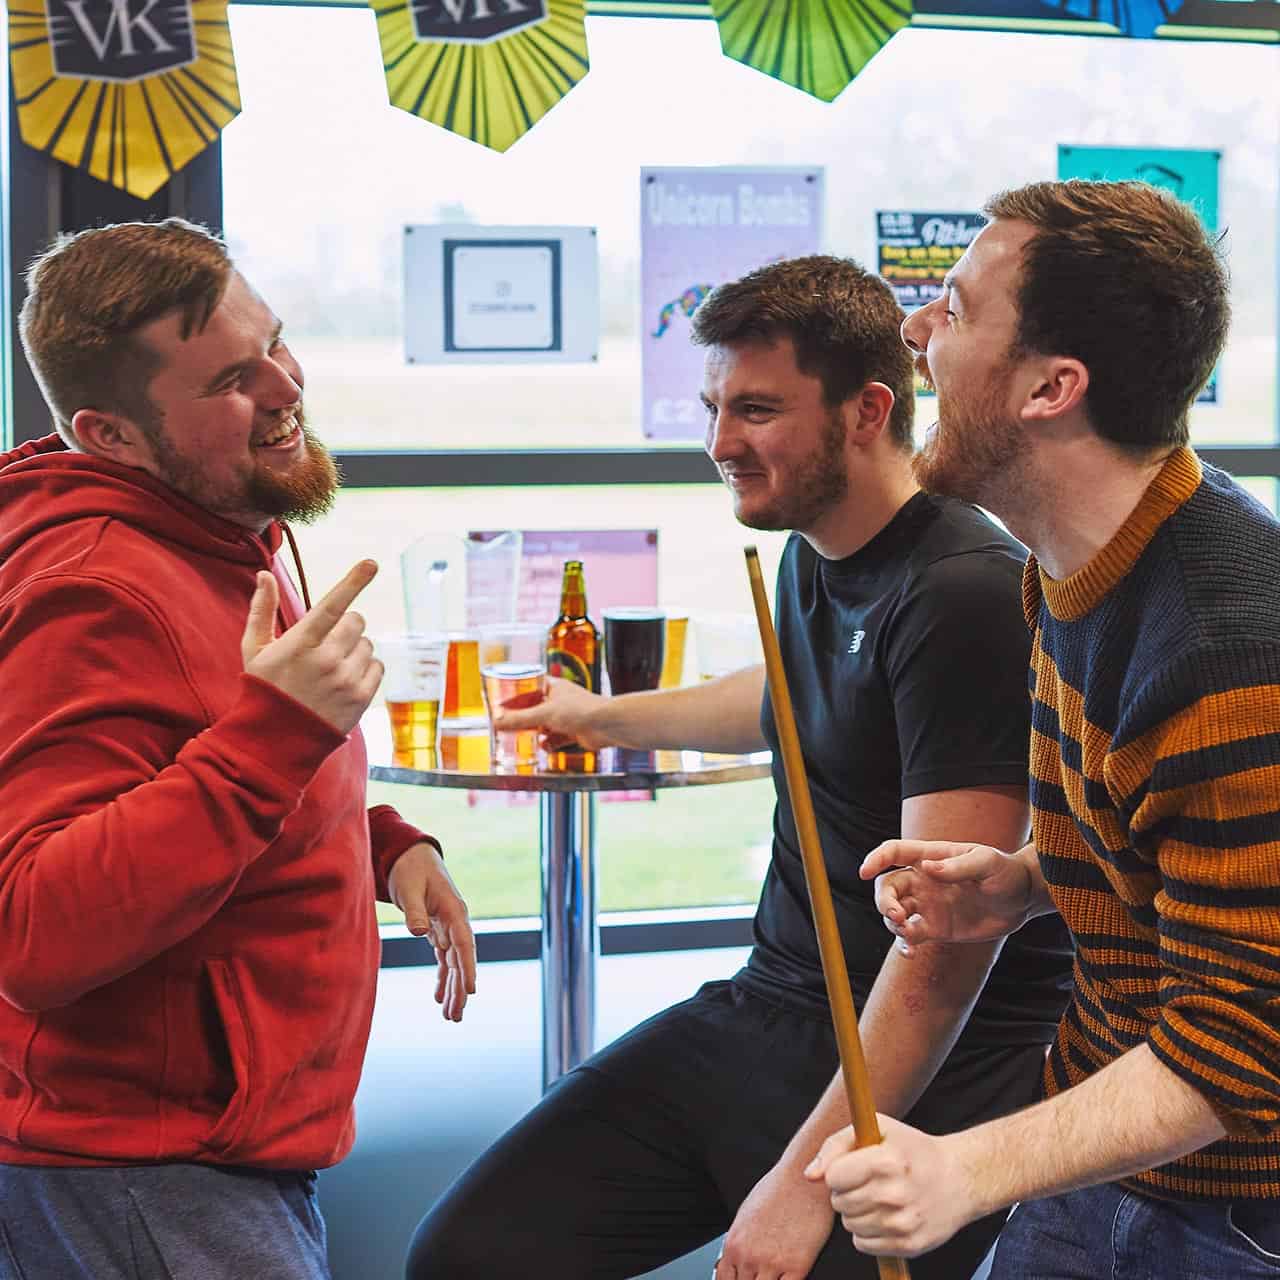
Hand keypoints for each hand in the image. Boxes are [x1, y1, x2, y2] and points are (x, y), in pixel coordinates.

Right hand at [241, 561, 381, 734]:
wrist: (276, 740)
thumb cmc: (264, 689)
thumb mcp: (254, 650)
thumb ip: (261, 610)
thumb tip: (264, 575)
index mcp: (299, 643)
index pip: (331, 605)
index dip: (353, 582)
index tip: (371, 563)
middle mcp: (326, 660)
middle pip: (356, 621)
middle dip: (344, 627)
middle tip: (326, 645)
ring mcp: (345, 680)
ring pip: (367, 644)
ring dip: (353, 650)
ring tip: (331, 669)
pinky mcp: (361, 698)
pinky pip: (377, 666)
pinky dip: (365, 669)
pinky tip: (344, 682)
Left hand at [387, 842, 475, 1020]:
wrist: (411, 855)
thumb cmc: (410, 868)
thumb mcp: (409, 887)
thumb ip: (415, 910)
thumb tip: (420, 933)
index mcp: (453, 909)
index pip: (464, 942)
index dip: (468, 967)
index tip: (470, 991)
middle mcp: (455, 920)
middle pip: (461, 959)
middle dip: (460, 989)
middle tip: (456, 1016)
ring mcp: (448, 926)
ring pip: (453, 963)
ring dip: (452, 988)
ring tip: (451, 1016)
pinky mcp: (438, 930)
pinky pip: (443, 958)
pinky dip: (442, 977)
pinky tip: (438, 998)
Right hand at [492, 675, 612, 749]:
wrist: (607, 725)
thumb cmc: (581, 710)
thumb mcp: (543, 714)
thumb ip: (519, 719)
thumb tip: (497, 723)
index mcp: (553, 687)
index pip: (529, 687)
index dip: (515, 695)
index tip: (502, 704)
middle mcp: (560, 700)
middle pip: (535, 709)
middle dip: (523, 719)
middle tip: (507, 726)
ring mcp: (568, 716)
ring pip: (545, 725)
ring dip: (536, 733)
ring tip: (524, 739)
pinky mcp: (574, 732)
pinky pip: (556, 739)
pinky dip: (550, 744)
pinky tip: (545, 747)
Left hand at [715, 1159, 834, 1279]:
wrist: (803, 1178)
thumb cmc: (778, 1189)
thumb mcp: (746, 1213)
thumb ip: (740, 1241)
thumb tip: (737, 1260)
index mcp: (735, 1243)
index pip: (724, 1279)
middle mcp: (751, 1256)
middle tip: (760, 1274)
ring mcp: (773, 1263)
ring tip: (775, 1273)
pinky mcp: (798, 1266)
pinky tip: (787, 1276)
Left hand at [805, 1117, 974, 1259]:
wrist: (959, 1179)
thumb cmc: (912, 1150)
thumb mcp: (877, 1129)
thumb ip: (835, 1145)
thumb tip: (810, 1175)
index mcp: (886, 1161)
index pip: (834, 1176)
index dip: (839, 1171)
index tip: (853, 1166)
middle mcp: (895, 1194)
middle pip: (839, 1202)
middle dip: (847, 1191)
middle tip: (868, 1181)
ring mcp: (902, 1223)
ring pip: (849, 1224)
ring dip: (856, 1212)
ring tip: (879, 1197)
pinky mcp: (908, 1245)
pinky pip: (863, 1244)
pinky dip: (867, 1231)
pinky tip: (885, 1216)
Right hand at [859, 840, 1036, 953]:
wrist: (1021, 900)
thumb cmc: (1005, 872)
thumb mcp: (987, 863)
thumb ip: (958, 867)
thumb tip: (927, 870)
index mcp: (931, 857)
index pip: (894, 852)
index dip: (875, 859)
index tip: (864, 872)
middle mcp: (923, 880)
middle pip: (887, 886)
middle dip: (883, 901)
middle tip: (898, 916)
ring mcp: (927, 904)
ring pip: (893, 912)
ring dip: (893, 923)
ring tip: (910, 934)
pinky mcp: (935, 928)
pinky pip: (909, 936)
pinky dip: (904, 944)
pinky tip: (911, 954)